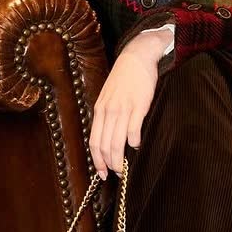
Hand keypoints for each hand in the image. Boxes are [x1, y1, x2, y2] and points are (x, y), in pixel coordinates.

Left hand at [89, 29, 170, 177]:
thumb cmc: (124, 78)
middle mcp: (108, 111)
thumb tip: (109, 137)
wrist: (137, 57)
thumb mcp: (108, 96)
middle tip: (116, 174)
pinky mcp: (138, 106)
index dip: (97, 160)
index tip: (102, 173)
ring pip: (116, 142)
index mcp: (99, 110)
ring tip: (124, 168)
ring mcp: (122, 109)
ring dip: (120, 159)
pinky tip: (136, 145)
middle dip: (108, 164)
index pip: (94, 142)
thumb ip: (107, 115)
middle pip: (104, 145)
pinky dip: (133, 142)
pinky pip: (132, 130)